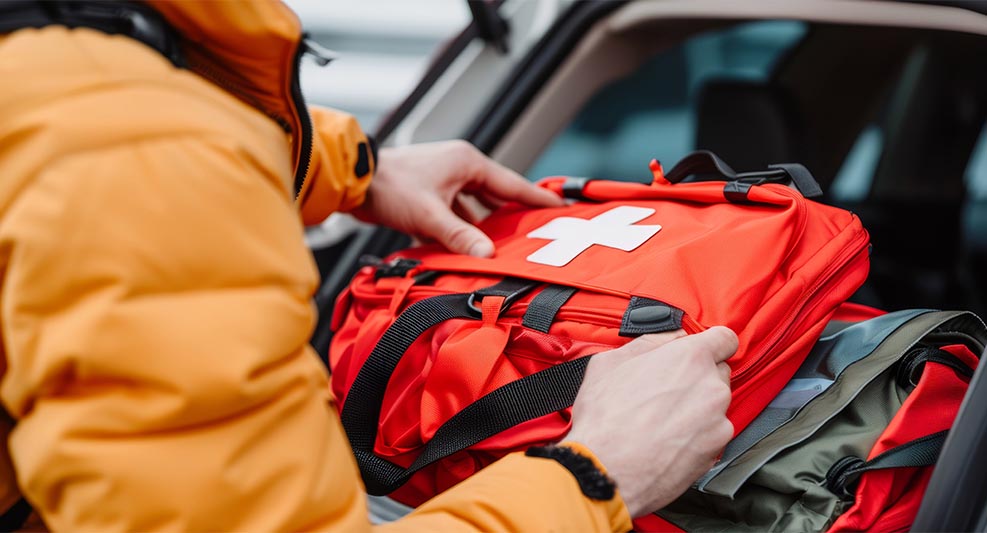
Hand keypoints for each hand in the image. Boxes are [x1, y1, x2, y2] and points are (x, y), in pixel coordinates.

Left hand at [351, 140, 562, 256]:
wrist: (353, 181)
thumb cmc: (390, 186)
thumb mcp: (430, 215)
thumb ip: (461, 236)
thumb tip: (489, 256)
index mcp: (467, 163)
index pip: (512, 184)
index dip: (536, 199)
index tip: (559, 207)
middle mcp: (459, 168)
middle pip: (495, 198)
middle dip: (510, 219)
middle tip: (533, 235)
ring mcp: (444, 181)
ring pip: (473, 210)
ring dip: (480, 230)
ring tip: (499, 250)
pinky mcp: (429, 196)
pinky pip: (454, 216)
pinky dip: (458, 232)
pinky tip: (463, 250)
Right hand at [566, 327, 736, 517]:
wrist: (606, 470)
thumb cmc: (605, 418)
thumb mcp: (611, 362)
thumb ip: (650, 342)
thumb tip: (668, 337)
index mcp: (690, 357)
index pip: (725, 338)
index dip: (712, 343)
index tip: (700, 352)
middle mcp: (711, 386)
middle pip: (719, 372)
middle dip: (698, 377)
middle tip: (667, 389)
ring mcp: (718, 420)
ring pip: (714, 405)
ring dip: (696, 407)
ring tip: (662, 420)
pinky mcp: (716, 450)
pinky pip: (712, 433)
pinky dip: (696, 435)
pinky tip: (668, 440)